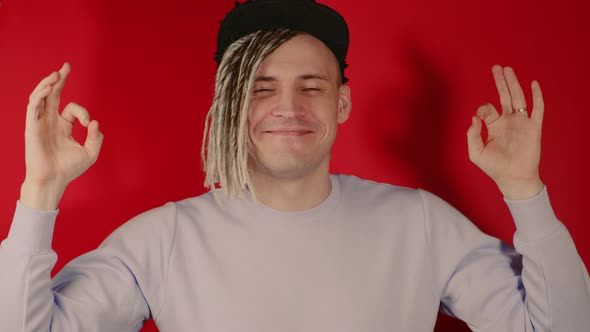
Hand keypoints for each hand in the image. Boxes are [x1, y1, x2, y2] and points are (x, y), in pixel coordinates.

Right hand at [21, 63, 103, 209]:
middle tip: (66, 66)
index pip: (72, 109)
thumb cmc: (69, 169)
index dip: (82, 112)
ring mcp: (39, 123)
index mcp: (62, 126)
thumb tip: (94, 122)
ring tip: (57, 74)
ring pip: (40, 97)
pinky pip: (33, 107)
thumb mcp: (90, 152)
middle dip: (59, 80)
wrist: (53, 180)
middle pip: (53, 94)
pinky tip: (48, 87)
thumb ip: (95, 137)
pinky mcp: (31, 127)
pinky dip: (39, 95)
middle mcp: (49, 121)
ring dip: (47, 84)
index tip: (88, 123)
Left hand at [467, 65, 543, 199]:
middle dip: (500, 82)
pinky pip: (537, 108)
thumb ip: (472, 135)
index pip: (488, 109)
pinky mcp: (534, 127)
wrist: (513, 178)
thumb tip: (474, 118)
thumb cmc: (494, 168)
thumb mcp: (476, 152)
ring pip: (518, 98)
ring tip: (508, 69)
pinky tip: (533, 84)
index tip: (479, 120)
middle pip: (505, 96)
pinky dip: (536, 96)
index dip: (482, 110)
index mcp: (495, 126)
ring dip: (513, 83)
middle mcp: (509, 121)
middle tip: (497, 67)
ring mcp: (522, 123)